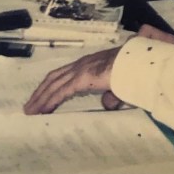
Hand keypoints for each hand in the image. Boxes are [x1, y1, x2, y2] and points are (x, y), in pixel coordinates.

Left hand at [21, 25, 173, 114]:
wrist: (143, 63)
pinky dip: (48, 100)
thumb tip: (105, 104)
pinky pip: (61, 91)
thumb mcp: (124, 85)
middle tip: (31, 105)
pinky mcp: (82, 78)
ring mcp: (82, 69)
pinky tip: (40, 110)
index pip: (68, 73)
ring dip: (40, 97)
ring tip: (30, 111)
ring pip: (54, 84)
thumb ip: (113, 94)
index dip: (55, 83)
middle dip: (42, 91)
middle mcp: (84, 63)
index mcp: (93, 63)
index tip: (45, 95)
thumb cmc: (138, 70)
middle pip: (56, 77)